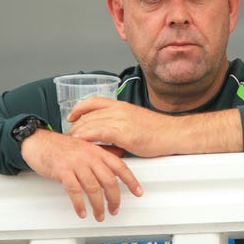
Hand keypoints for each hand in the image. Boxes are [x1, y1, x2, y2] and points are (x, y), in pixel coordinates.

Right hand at [20, 128, 142, 221]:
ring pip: (93, 188)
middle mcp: (89, 156)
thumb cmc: (61, 146)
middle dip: (114, 199)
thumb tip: (118, 158)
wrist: (39, 141)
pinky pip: (74, 191)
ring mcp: (76, 163)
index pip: (120, 166)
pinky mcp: (63, 171)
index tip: (138, 192)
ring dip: (98, 206)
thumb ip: (101, 153)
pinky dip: (79, 204)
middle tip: (114, 209)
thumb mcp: (85, 146)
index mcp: (97, 151)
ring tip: (99, 215)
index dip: (131, 180)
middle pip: (109, 181)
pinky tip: (82, 212)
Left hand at [67, 97, 242, 155]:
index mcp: (122, 105)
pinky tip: (80, 142)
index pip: (94, 101)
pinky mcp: (124, 133)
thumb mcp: (136, 121)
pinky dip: (86, 137)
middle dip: (76, 125)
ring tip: (71, 141)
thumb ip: (121, 124)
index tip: (71, 115)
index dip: (79, 108)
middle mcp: (119, 110)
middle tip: (68, 135)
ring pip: (91, 122)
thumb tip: (110, 135)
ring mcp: (121, 120)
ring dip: (78, 132)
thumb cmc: (159, 131)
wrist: (174, 134)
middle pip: (89, 114)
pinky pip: (98, 132)